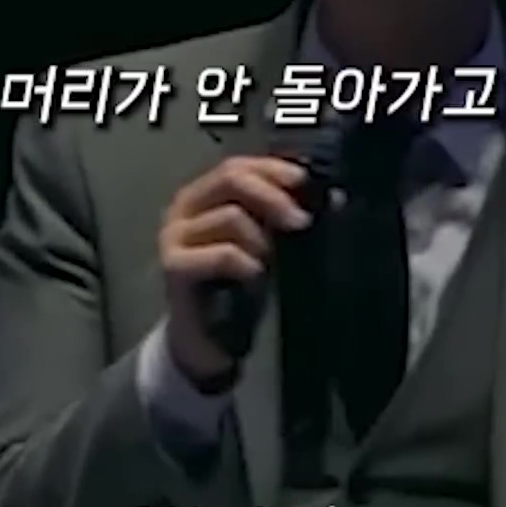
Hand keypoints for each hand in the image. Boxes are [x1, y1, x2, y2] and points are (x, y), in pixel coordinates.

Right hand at [157, 156, 311, 387]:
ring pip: (231, 216)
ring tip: (270, 265)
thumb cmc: (238, 288)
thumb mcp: (266, 245)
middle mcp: (183, 208)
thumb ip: (282, 217)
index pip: (238, 165)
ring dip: (263, 240)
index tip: (305, 182)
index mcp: (203, 195)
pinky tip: (255, 280)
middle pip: (230, 177)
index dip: (273, 169)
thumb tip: (332, 198)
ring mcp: (174, 235)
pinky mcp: (174, 266)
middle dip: (273, 195)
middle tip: (301, 221)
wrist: (208, 342)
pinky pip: (224, 254)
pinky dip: (249, 265)